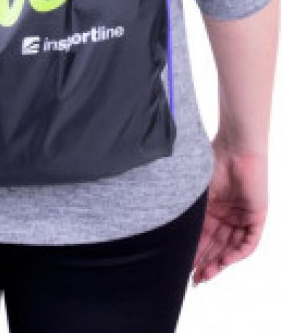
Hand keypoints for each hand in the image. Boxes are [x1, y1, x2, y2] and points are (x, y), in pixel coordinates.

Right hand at [192, 131, 267, 284]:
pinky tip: (224, 261)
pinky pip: (249, 242)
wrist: (235, 148)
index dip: (195, 252)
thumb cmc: (213, 162)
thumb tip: (170, 231)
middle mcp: (228, 215)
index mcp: (213, 208)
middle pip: (217, 245)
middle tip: (194, 278)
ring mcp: (243, 216)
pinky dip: (237, 253)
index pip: (205, 236)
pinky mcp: (256, 216)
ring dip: (219, 262)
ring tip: (206, 274)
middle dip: (206, 263)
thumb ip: (191, 212)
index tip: (183, 267)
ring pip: (231, 247)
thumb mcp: (198, 193)